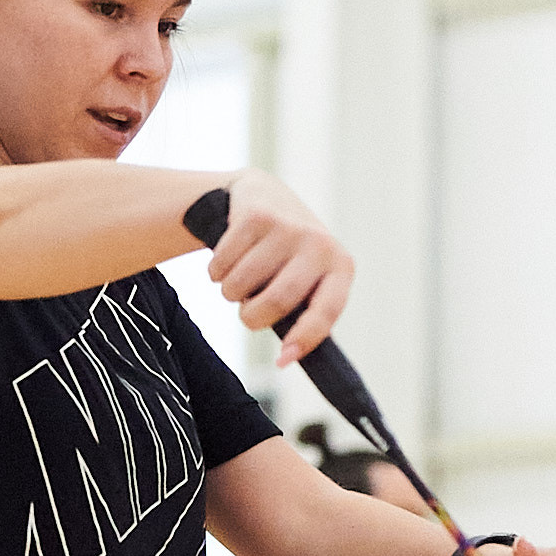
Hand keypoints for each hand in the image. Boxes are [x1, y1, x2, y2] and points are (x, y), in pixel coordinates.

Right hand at [203, 170, 352, 365]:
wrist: (265, 195)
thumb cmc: (288, 256)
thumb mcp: (309, 279)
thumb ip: (306, 315)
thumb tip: (287, 358)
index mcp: (340, 267)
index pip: (325, 312)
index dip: (303, 339)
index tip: (282, 360)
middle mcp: (319, 244)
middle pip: (276, 301)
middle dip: (252, 318)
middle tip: (247, 314)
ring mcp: (287, 227)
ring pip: (241, 285)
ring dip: (230, 293)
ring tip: (239, 282)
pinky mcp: (255, 216)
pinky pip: (221, 264)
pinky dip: (216, 273)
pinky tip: (226, 260)